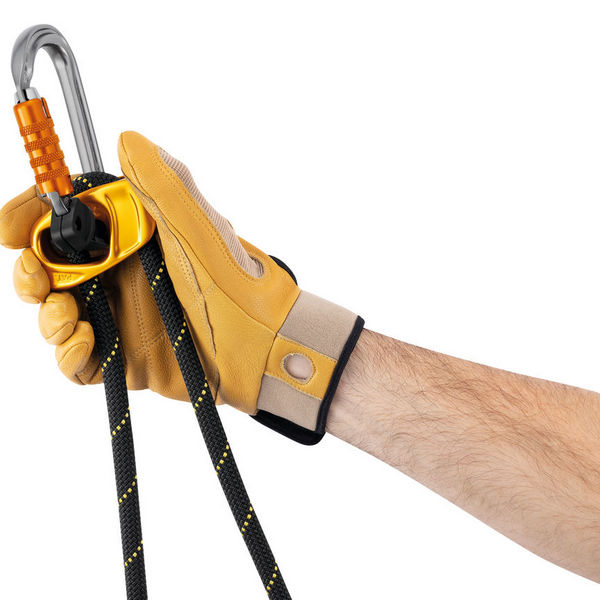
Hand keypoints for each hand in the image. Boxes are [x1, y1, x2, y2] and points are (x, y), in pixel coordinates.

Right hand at [0, 132, 362, 441]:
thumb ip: (166, 185)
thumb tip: (128, 138)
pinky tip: (84, 341)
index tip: (10, 227)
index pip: (67, 221)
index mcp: (131, 237)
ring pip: (56, 314)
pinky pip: (77, 360)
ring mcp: (120, 317)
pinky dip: (69, 353)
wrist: (263, 343)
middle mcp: (120, 275)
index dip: (32, 218)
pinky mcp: (124, 358)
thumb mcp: (200, 227)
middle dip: (31, 272)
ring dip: (48, 314)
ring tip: (69, 314)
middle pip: (50, 270)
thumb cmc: (237, 281)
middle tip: (38, 276)